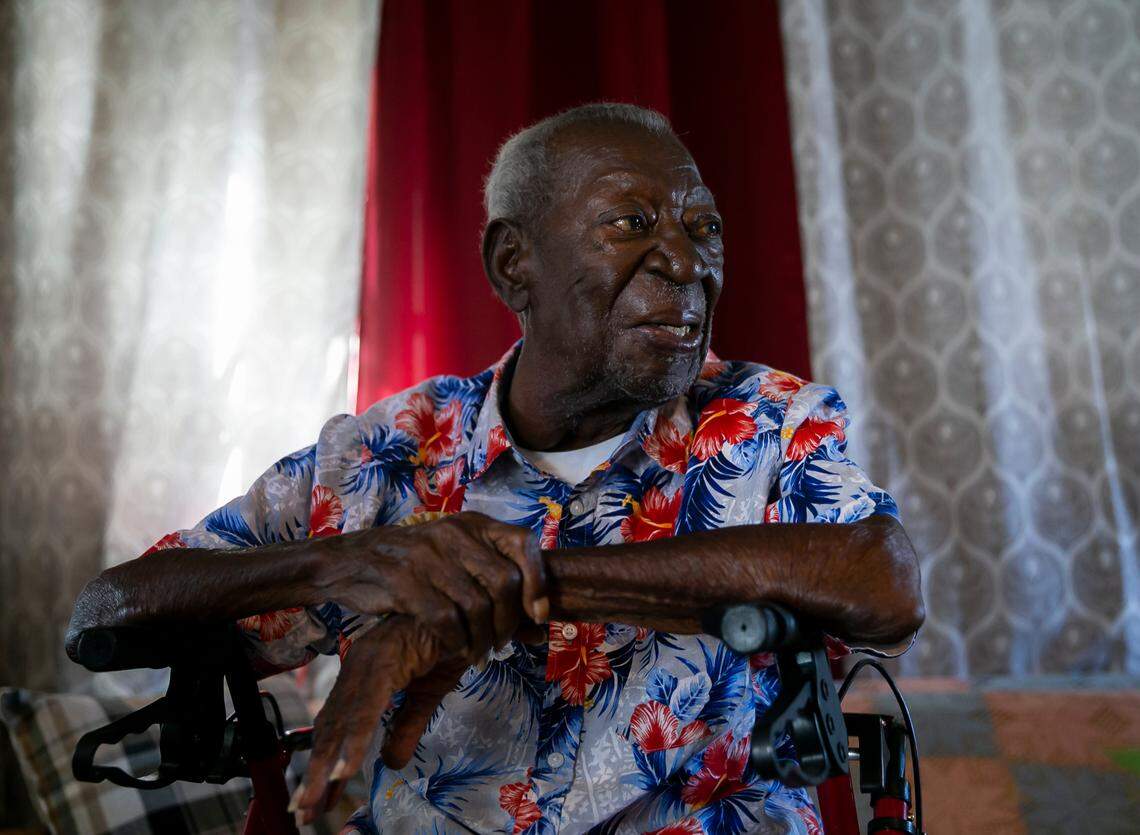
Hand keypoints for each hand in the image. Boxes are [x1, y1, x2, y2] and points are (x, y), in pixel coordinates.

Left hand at [290, 616, 468, 825]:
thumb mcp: (427, 694)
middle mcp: (359, 668)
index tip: (314, 800)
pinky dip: (353, 741)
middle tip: (304, 813)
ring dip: (327, 766)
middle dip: (317, 775)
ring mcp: (368, 662)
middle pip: (331, 729)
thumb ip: (406, 727)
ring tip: (316, 802)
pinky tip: (344, 769)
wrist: (472, 610)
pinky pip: (366, 708)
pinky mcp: (385, 661)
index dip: (325, 763)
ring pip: (341, 723)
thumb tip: (390, 763)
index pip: (338, 726)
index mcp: (365, 674)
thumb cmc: (449, 642)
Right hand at [324, 512, 547, 662]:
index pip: (523, 542)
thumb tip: (541, 627)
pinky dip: (457, 641)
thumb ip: (491, 583)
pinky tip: (455, 649)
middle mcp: (453, 534)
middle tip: (502, 644)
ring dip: (484, 639)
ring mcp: (428, 555)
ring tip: (479, 654)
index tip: (540, 614)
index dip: (538, 580)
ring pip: (477, 606)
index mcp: (471, 524)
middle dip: (509, 622)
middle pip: (504, 582)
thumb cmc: (411, 564)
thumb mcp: (453, 557)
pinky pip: (445, 620)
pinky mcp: (403, 581)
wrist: (348, 561)